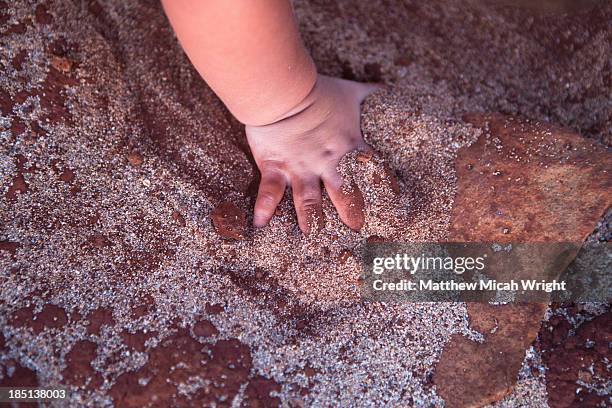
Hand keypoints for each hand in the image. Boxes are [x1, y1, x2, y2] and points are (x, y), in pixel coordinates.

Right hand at [246, 74, 378, 233]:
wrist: (286, 92)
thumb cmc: (320, 91)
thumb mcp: (351, 91)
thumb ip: (369, 92)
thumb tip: (386, 87)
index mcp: (348, 147)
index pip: (371, 173)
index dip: (382, 190)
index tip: (390, 208)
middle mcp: (327, 163)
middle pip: (343, 195)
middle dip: (350, 214)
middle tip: (356, 232)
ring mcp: (300, 167)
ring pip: (308, 201)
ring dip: (310, 220)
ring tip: (311, 236)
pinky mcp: (275, 166)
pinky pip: (271, 191)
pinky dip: (265, 208)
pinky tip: (260, 224)